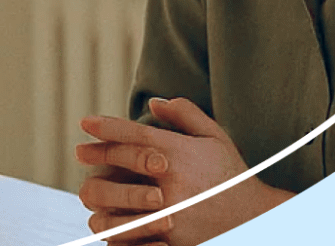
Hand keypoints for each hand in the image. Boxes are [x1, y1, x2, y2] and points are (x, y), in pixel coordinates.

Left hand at [74, 98, 288, 244]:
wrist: (253, 219)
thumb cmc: (231, 175)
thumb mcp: (215, 138)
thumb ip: (185, 115)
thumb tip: (154, 102)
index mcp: (180, 155)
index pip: (134, 134)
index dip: (106, 127)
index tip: (85, 122)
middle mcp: (171, 183)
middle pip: (120, 164)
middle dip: (95, 155)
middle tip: (81, 152)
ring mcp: (168, 214)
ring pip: (116, 204)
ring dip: (98, 195)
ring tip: (88, 189)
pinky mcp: (167, 239)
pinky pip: (128, 234)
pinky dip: (114, 226)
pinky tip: (105, 217)